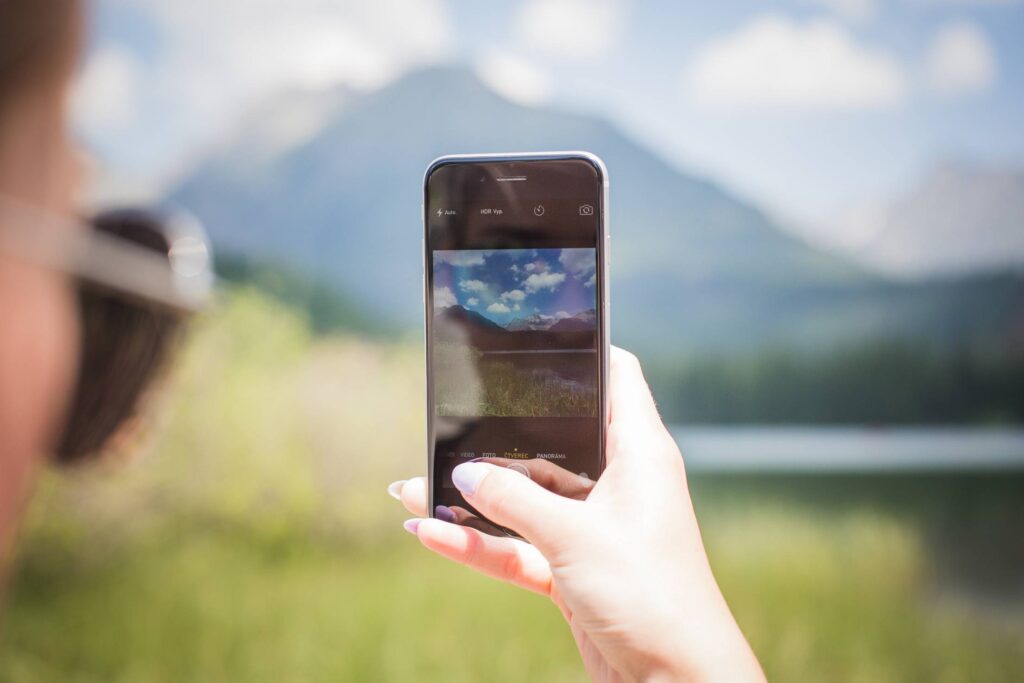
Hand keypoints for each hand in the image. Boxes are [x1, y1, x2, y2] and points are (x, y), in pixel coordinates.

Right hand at [389, 347, 764, 681]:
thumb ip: (515, 502)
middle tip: (445, 424)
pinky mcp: (573, 568)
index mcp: (638, 453)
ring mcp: (592, 527)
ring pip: (524, 500)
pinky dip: (477, 545)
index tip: (532, 336)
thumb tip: (462, 475)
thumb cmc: (649, 596)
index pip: (616, 377)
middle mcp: (617, 482)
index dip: (581, 353)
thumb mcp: (574, 539)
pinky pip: (517, 547)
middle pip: (550, 443)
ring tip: (411, 487)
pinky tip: (430, 535)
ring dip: (472, 500)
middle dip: (496, 440)